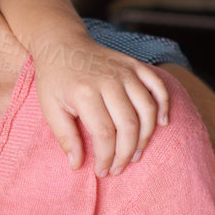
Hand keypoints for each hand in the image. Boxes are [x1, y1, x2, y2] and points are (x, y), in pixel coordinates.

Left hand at [31, 34, 170, 175]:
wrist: (62, 44)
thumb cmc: (54, 79)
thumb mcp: (50, 109)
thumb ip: (65, 138)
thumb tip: (77, 166)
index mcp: (85, 93)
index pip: (104, 134)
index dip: (106, 158)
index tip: (102, 171)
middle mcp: (109, 81)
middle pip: (129, 125)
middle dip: (126, 153)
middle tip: (119, 167)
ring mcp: (125, 71)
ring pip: (147, 109)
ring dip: (146, 136)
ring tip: (136, 153)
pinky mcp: (134, 65)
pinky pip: (157, 86)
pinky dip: (164, 105)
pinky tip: (162, 123)